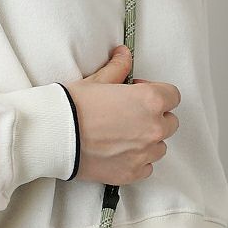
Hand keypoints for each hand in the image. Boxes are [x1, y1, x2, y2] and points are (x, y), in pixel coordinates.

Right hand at [63, 45, 179, 184]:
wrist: (54, 135)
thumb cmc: (73, 106)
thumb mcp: (97, 80)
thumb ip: (118, 67)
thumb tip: (124, 54)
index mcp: (150, 101)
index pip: (173, 96)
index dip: (156, 94)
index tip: (138, 95)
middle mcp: (153, 128)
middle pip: (170, 123)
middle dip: (154, 118)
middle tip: (130, 116)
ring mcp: (144, 153)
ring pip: (159, 147)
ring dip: (148, 141)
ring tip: (123, 137)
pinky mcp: (132, 173)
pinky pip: (147, 167)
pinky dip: (137, 161)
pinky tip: (119, 153)